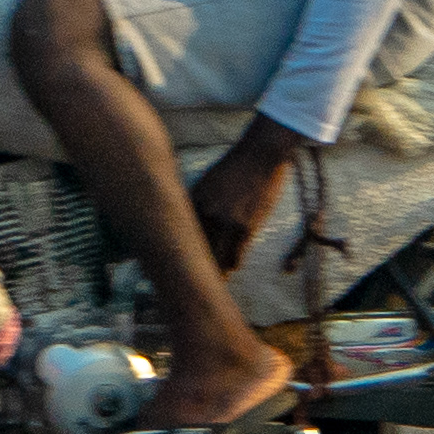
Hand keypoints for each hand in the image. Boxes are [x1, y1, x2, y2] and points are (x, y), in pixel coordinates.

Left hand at [188, 124, 301, 273]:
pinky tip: (232, 269)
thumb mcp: (209, 179)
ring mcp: (226, 220)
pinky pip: (237, 254)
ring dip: (216, 269)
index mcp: (194, 197)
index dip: (177, 248)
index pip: (180, 230)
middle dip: (193, 264)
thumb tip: (195, 219)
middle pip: (196, 247)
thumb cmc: (236, 164)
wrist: (261, 152)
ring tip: (213, 281)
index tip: (172, 261)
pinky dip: (233, 263)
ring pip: (216, 255)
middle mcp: (206, 211)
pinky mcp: (246, 226)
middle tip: (188, 278)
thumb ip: (200, 200)